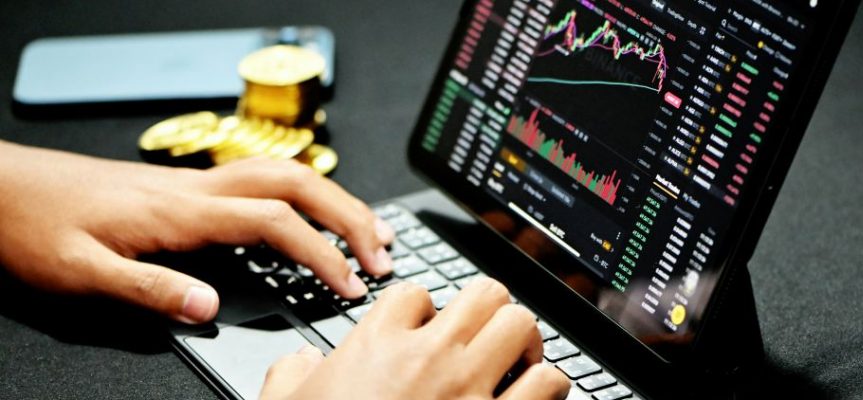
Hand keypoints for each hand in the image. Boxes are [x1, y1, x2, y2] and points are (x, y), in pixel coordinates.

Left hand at [0, 141, 393, 323]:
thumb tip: (212, 308)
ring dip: (333, 199)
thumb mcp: (81, 273)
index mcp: (182, 212)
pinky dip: (302, 195)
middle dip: (349, 215)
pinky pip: (262, 181)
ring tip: (368, 229)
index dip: (323, 252)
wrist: (2, 188)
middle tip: (383, 251)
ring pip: (284, 175)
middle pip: (296, 184)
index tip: (351, 284)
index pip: (275, 222)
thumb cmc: (37, 227)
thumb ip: (150, 289)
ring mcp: (194, 184)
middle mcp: (197, 190)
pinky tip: (309, 216)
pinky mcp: (185, 189)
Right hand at [260, 279, 570, 399]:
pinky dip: (548, 384)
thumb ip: (290, 377)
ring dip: (523, 342)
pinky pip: (547, 382)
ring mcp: (468, 389)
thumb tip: (298, 363)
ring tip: (516, 359)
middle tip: (485, 333)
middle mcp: (428, 358)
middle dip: (489, 311)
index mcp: (376, 346)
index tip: (425, 331)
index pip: (416, 293)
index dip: (424, 310)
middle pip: (484, 293)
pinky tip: (535, 395)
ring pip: (521, 325)